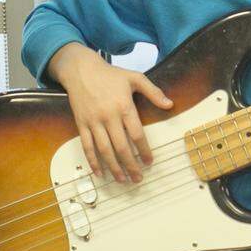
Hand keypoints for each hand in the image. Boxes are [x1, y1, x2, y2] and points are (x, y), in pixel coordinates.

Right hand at [48, 43, 172, 182]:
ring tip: (122, 180)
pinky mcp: (82, 124)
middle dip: (130, 165)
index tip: (149, 162)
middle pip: (121, 147)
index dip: (144, 150)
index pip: (137, 134)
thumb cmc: (110, 74)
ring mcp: (94, 121)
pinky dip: (93, 161)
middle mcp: (108, 116)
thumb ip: (153, 91)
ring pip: (104, 150)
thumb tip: (170, 104)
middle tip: (138, 178)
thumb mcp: (135, 77)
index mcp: (124, 106)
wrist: (81, 69)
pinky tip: (100, 172)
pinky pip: (87, 146)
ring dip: (113, 167)